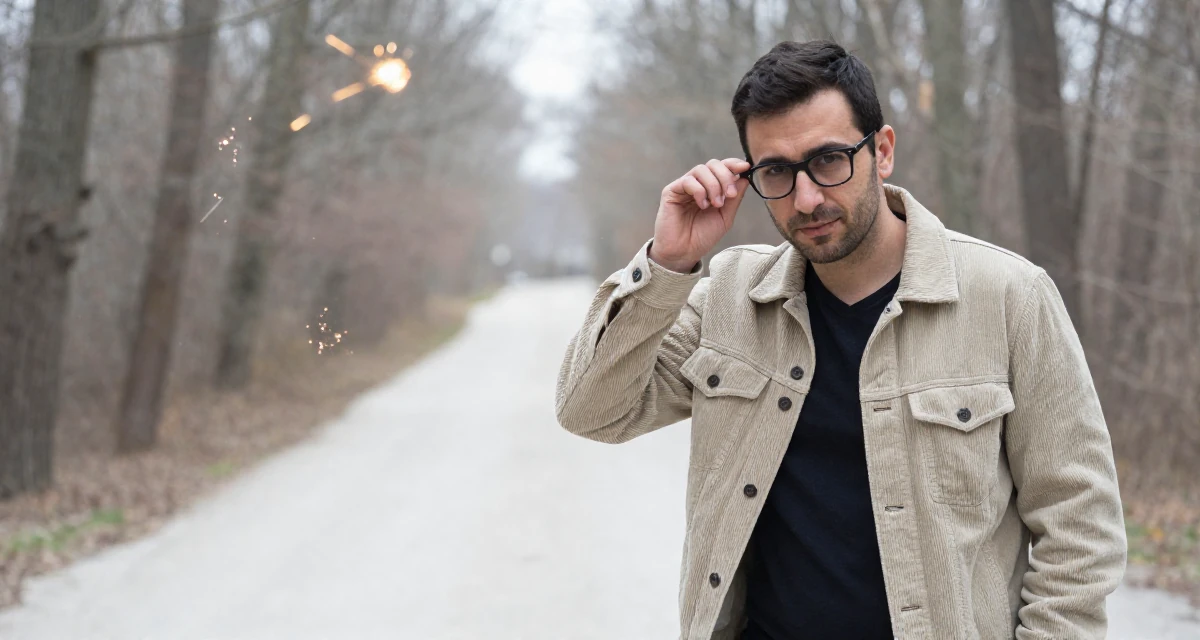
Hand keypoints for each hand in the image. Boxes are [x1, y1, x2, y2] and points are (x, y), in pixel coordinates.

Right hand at [649, 158, 751, 272]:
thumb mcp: (725, 217)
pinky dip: (699, 190)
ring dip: (713, 185)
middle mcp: (698, 184)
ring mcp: (684, 187)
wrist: (684, 253)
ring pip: (701, 169)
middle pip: (713, 164)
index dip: (733, 164)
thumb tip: (745, 178)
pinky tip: (702, 205)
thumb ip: (735, 198)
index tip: (745, 167)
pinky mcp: (671, 191)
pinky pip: (688, 180)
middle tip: (730, 194)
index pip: (722, 167)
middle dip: (725, 176)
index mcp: (711, 188)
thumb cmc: (702, 237)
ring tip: (715, 204)